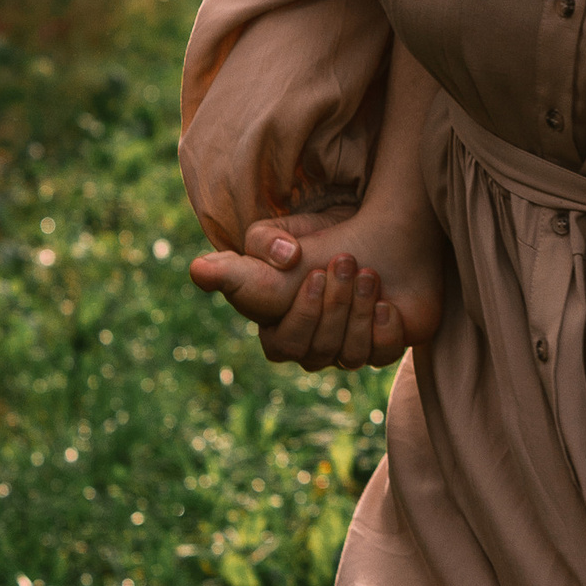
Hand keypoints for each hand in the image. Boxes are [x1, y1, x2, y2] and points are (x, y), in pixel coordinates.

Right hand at [189, 203, 445, 371]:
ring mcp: (347, 350)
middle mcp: (312, 347)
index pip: (282, 346)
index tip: (315, 273)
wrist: (375, 229)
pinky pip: (382, 356)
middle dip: (334, 305)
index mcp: (279, 329)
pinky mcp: (381, 346)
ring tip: (369, 273)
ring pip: (350, 356)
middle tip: (347, 260)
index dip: (302, 315)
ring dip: (359, 311)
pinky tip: (387, 304)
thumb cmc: (316, 237)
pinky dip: (385, 331)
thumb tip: (198, 271)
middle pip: (317, 352)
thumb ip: (237, 260)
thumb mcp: (272, 240)